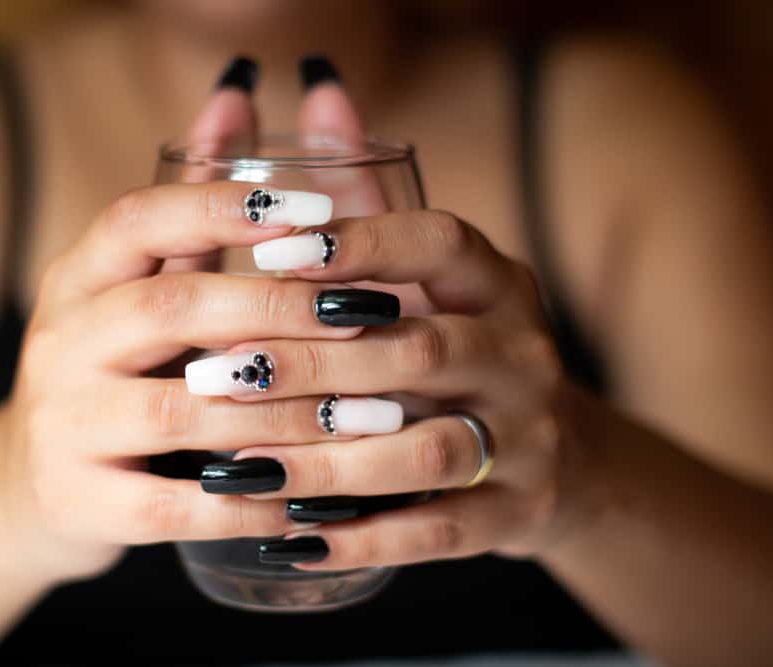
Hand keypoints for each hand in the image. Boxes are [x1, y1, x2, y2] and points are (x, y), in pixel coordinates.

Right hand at [0, 175, 409, 580]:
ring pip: (178, 412)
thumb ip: (188, 208)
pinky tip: (309, 495)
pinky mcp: (77, 502)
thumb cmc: (112, 373)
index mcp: (76, 279)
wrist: (29, 487)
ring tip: (371, 415)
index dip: (225, 206)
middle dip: (280, 309)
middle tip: (370, 316)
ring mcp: (61, 426)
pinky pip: (172, 506)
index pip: (138, 219)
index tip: (319, 212)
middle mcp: (59, 343)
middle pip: (169, 307)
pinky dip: (246, 502)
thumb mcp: (134, 288)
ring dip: (284, 413)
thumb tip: (236, 94)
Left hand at [198, 209, 595, 568]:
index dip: (358, 242)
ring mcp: (529, 437)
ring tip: (240, 465)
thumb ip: (371, 198)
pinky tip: (293, 536)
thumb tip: (320, 90)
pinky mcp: (518, 511)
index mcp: (499, 284)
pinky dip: (365, 536)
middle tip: (217, 372)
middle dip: (312, 363)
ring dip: (328, 459)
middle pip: (420, 351)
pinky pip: (440, 531)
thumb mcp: (430, 275)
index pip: (439, 244)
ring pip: (428, 450)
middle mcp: (523, 354)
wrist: (555, 454)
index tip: (269, 253)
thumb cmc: (458, 345)